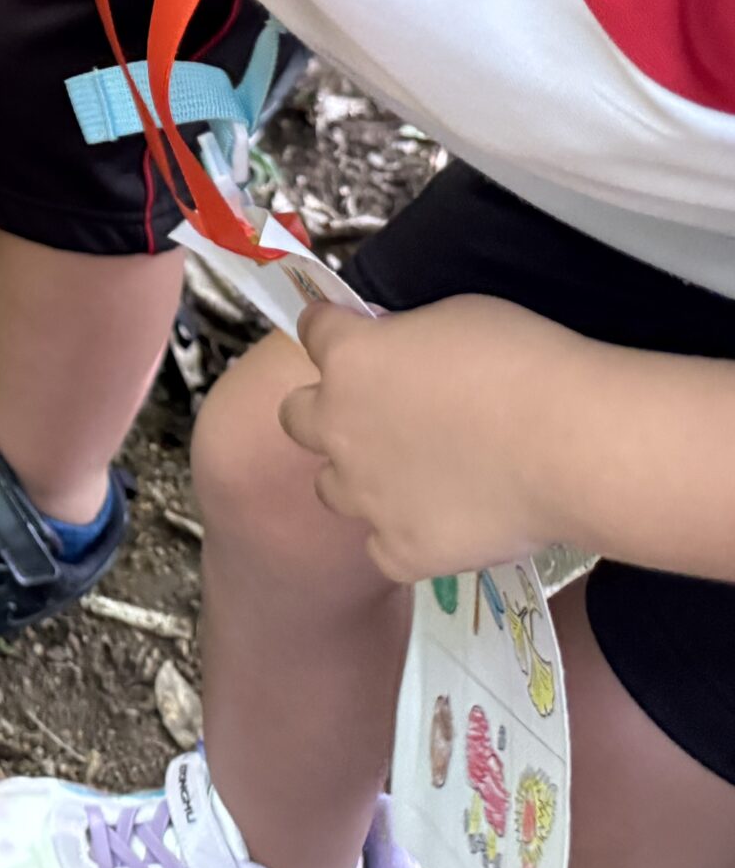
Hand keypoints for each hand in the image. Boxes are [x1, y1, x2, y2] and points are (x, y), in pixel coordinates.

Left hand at [279, 296, 592, 582]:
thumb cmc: (525, 364)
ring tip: (419, 480)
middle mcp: (338, 425)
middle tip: (377, 416)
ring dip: (362, 480)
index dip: (338, 331)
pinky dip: (408, 540)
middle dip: (328, 412)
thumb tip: (398, 351)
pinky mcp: (401, 549)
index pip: (314, 330)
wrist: (571, 445)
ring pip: (332, 488)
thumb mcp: (456, 317)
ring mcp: (365, 494)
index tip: (358, 334)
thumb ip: (407, 337)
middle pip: (296, 416)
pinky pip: (385, 549)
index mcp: (350, 358)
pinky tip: (448, 528)